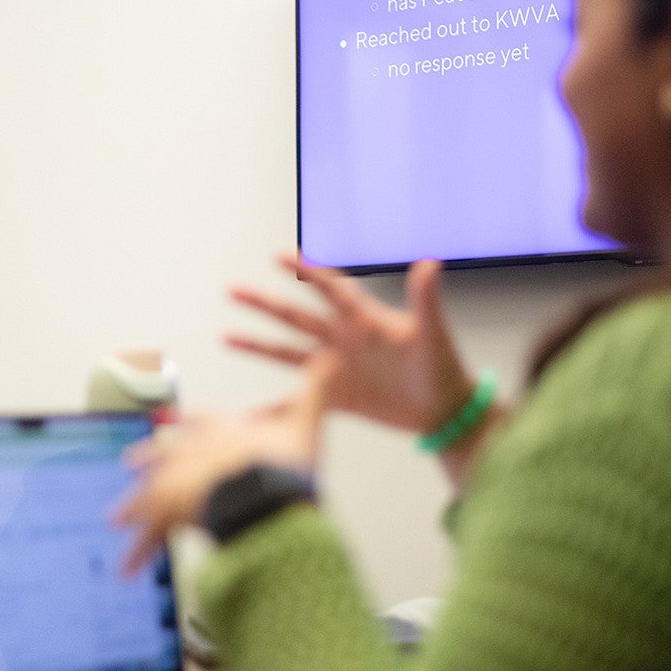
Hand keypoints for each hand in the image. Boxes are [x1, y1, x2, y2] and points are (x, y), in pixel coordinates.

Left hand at [115, 382, 324, 573]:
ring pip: (148, 496)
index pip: (199, 423)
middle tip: (131, 463)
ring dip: (132, 508)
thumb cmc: (284, 464)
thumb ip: (315, 392)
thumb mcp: (306, 423)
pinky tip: (127, 569)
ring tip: (117, 519)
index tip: (169, 425)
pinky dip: (138, 553)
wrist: (263, 493)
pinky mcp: (172, 516)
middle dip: (148, 459)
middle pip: (163, 456)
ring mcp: (178, 484)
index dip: (185, 424)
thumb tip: (332, 358)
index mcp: (222, 431)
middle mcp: (192, 454)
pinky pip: (150, 538)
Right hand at [226, 251, 474, 434]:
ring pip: (288, 352)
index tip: (280, 256)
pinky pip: (297, 400)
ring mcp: (335, 368)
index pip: (329, 288)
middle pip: (296, 316)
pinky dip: (273, 408)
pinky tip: (249, 414)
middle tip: (233, 290)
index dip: (306, 271)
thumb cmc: (444, 369)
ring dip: (258, 344)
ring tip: (226, 336)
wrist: (445, 412)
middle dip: (264, 303)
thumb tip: (430, 262)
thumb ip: (426, 299)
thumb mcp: (433, 334)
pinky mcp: (335, 397)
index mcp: (365, 320)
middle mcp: (343, 339)